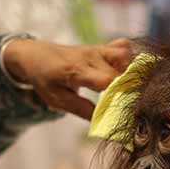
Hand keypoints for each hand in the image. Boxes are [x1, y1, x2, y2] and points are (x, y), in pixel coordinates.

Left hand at [2, 39, 133, 118]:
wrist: (36, 55)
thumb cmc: (45, 79)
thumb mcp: (57, 99)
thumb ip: (80, 109)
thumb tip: (102, 121)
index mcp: (77, 70)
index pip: (107, 80)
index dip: (120, 94)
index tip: (126, 109)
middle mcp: (91, 57)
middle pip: (121, 70)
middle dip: (130, 87)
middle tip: (133, 105)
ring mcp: (97, 49)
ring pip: (125, 54)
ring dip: (133, 70)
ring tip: (131, 88)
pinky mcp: (101, 47)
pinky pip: (122, 47)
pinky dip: (129, 57)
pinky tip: (127, 72)